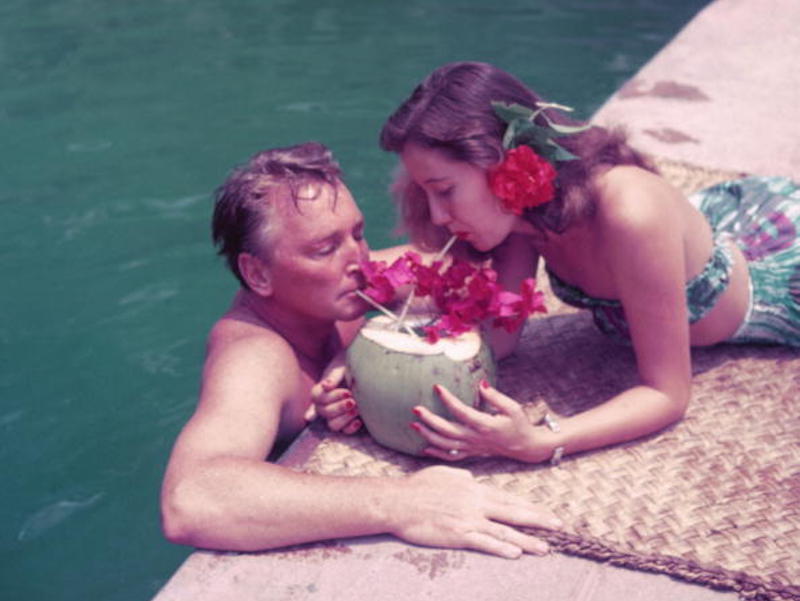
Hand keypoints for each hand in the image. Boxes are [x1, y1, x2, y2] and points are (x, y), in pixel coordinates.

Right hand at [308, 351, 361, 434]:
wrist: (368, 369)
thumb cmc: (351, 365)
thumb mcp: (342, 367)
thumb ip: (334, 376)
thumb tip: (325, 386)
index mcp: (322, 389)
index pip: (316, 397)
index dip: (330, 397)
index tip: (347, 391)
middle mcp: (326, 403)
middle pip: (323, 412)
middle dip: (338, 407)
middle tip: (353, 400)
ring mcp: (336, 413)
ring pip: (332, 425)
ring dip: (343, 418)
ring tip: (356, 409)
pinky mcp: (348, 421)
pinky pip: (344, 431)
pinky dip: (351, 427)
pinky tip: (359, 420)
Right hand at [390, 465, 560, 557]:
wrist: (398, 501)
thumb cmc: (418, 486)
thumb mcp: (445, 474)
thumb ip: (464, 478)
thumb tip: (475, 481)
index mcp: (474, 488)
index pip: (507, 497)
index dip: (528, 506)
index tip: (545, 512)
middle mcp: (476, 503)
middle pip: (513, 512)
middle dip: (538, 520)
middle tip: (559, 526)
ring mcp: (468, 520)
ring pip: (504, 531)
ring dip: (526, 541)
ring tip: (546, 548)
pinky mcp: (457, 535)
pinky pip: (483, 543)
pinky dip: (501, 549)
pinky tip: (516, 554)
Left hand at [411, 381, 551, 461]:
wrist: (525, 446)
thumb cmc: (518, 424)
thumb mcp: (512, 407)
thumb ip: (495, 396)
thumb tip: (481, 383)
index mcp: (485, 425)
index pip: (461, 412)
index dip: (448, 399)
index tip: (437, 387)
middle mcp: (476, 438)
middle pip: (448, 431)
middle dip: (430, 420)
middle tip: (416, 408)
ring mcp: (473, 448)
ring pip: (446, 445)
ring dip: (428, 435)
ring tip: (414, 425)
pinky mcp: (472, 453)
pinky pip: (452, 457)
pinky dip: (437, 454)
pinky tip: (425, 448)